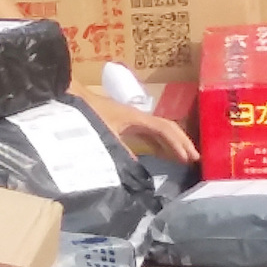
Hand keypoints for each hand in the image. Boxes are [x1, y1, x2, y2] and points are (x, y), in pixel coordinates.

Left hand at [78, 86, 200, 164]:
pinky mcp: (125, 124)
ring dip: (173, 144)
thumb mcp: (102, 134)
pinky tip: (163, 155)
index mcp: (136, 117)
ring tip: (185, 160)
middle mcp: (138, 117)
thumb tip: (135, 169)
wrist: (71, 98)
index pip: (165, 128)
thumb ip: (118, 150)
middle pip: (167, 128)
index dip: (179, 143)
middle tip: (196, 161)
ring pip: (159, 131)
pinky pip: (149, 134)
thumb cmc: (86, 113)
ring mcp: (132, 120)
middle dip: (182, 143)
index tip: (190, 158)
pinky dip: (160, 144)